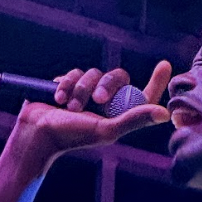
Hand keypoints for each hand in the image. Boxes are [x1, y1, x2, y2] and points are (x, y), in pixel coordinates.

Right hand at [9, 60, 171, 165]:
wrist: (36, 132)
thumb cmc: (72, 136)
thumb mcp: (106, 129)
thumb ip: (134, 119)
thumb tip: (164, 115)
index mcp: (119, 114)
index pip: (143, 94)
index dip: (156, 80)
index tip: (165, 65)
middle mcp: (106, 102)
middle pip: (118, 77)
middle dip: (107, 85)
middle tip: (97, 101)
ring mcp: (87, 92)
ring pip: (94, 73)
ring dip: (81, 89)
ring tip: (68, 107)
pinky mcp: (70, 84)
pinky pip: (75, 72)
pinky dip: (67, 84)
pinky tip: (57, 98)